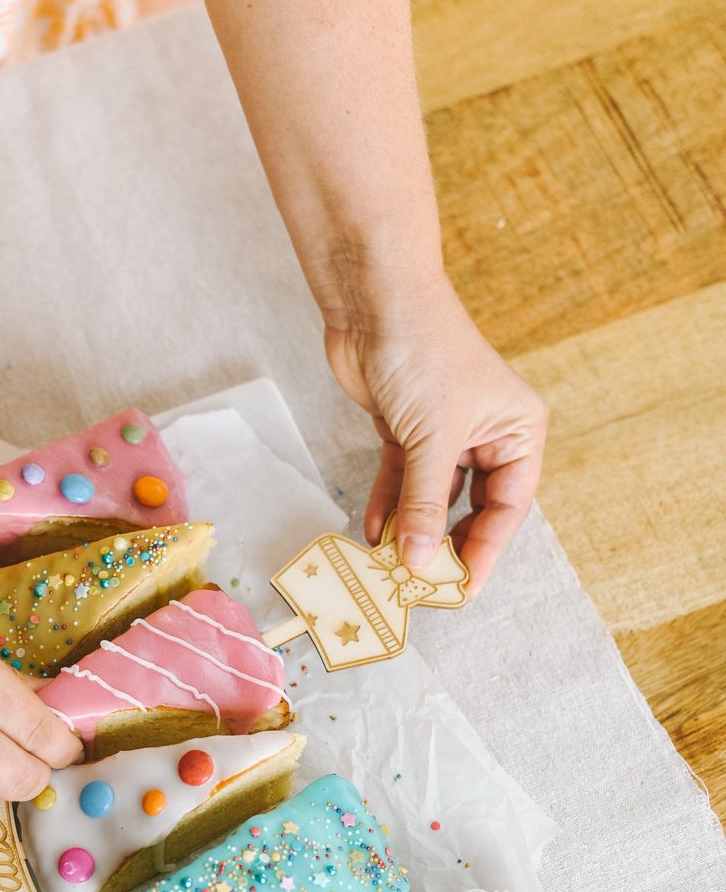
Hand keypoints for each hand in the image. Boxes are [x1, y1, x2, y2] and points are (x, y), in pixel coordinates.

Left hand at [323, 276, 547, 593]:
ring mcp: (445, 434)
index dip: (485, 552)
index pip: (508, 508)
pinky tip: (372, 533)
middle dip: (446, 546)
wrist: (376, 300)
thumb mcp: (432, 438)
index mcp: (518, 431)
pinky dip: (387, 505)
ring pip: (432, 498)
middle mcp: (488, 435)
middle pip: (472, 508)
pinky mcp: (406, 430)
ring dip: (411, 530)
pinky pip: (401, 481)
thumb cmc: (425, 351)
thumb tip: (421, 562)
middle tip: (423, 587)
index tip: (462, 591)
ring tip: (390, 567)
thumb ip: (427, 503)